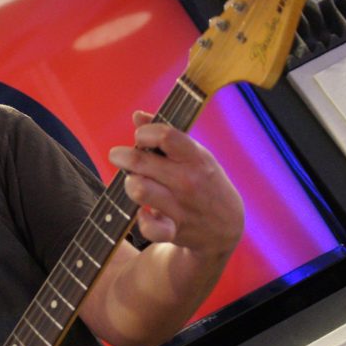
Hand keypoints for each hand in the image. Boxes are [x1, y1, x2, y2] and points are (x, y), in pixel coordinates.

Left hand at [107, 110, 242, 258]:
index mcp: (195, 157)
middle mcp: (188, 180)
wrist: (226, 226)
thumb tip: (137, 116)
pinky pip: (149, 227)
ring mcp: (181, 206)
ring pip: (139, 189)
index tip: (140, 138)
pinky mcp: (174, 230)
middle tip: (119, 157)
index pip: (165, 135)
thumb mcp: (194, 155)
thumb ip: (165, 135)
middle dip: (122, 156)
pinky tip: (143, 213)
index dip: (144, 133)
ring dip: (129, 184)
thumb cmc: (204, 182)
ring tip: (133, 182)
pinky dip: (141, 221)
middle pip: (140, 161)